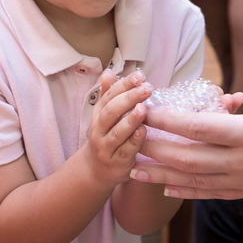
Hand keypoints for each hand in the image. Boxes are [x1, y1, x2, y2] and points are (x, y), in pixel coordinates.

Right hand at [84, 70, 151, 186]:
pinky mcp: (116, 163)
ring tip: (143, 108)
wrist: (96, 170)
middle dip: (128, 98)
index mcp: (98, 114)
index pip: (109, 96)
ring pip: (117, 133)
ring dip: (130, 120)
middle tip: (146, 88)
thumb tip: (109, 73)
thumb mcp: (105, 116)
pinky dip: (134, 141)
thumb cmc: (107, 137)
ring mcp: (106, 148)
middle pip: (111, 112)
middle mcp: (99, 130)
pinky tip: (144, 132)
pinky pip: (125, 151)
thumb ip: (109, 95)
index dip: (123, 85)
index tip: (139, 76)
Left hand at [130, 17, 242, 207]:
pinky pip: (214, 194)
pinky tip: (168, 187)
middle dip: (153, 147)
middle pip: (188, 159)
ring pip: (196, 182)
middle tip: (123, 134)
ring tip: (129, 165)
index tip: (141, 107)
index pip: (201, 129)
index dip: (167, 120)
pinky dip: (187, 190)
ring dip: (161, 173)